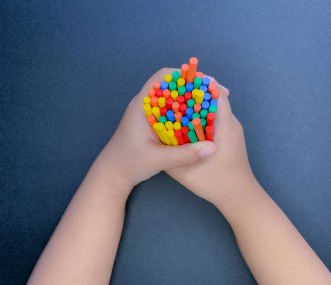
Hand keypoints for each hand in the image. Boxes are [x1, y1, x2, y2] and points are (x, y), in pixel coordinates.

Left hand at [93, 68, 216, 193]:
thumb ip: (183, 155)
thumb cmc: (128, 163)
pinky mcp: (155, 123)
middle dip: (196, 87)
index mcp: (142, 105)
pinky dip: (189, 111)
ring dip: (193, 99)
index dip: (185, 75)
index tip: (206, 82)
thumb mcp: (156, 159)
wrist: (113, 174)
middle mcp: (146, 105)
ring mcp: (151, 114)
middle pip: (174, 85)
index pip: (163, 77)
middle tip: (217, 94)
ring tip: (214, 104)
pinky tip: (202, 119)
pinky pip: (175, 111)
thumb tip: (212, 148)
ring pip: (176, 98)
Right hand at [166, 80, 254, 206]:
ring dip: (197, 107)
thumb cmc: (216, 184)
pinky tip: (186, 125)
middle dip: (193, 94)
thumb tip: (157, 136)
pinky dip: (201, 118)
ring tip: (175, 108)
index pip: (215, 92)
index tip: (178, 81)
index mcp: (225, 125)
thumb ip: (171, 153)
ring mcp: (232, 130)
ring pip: (214, 109)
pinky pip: (214, 119)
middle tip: (171, 95)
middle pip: (214, 98)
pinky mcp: (230, 137)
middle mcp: (232, 123)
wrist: (239, 197)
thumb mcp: (185, 171)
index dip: (197, 83)